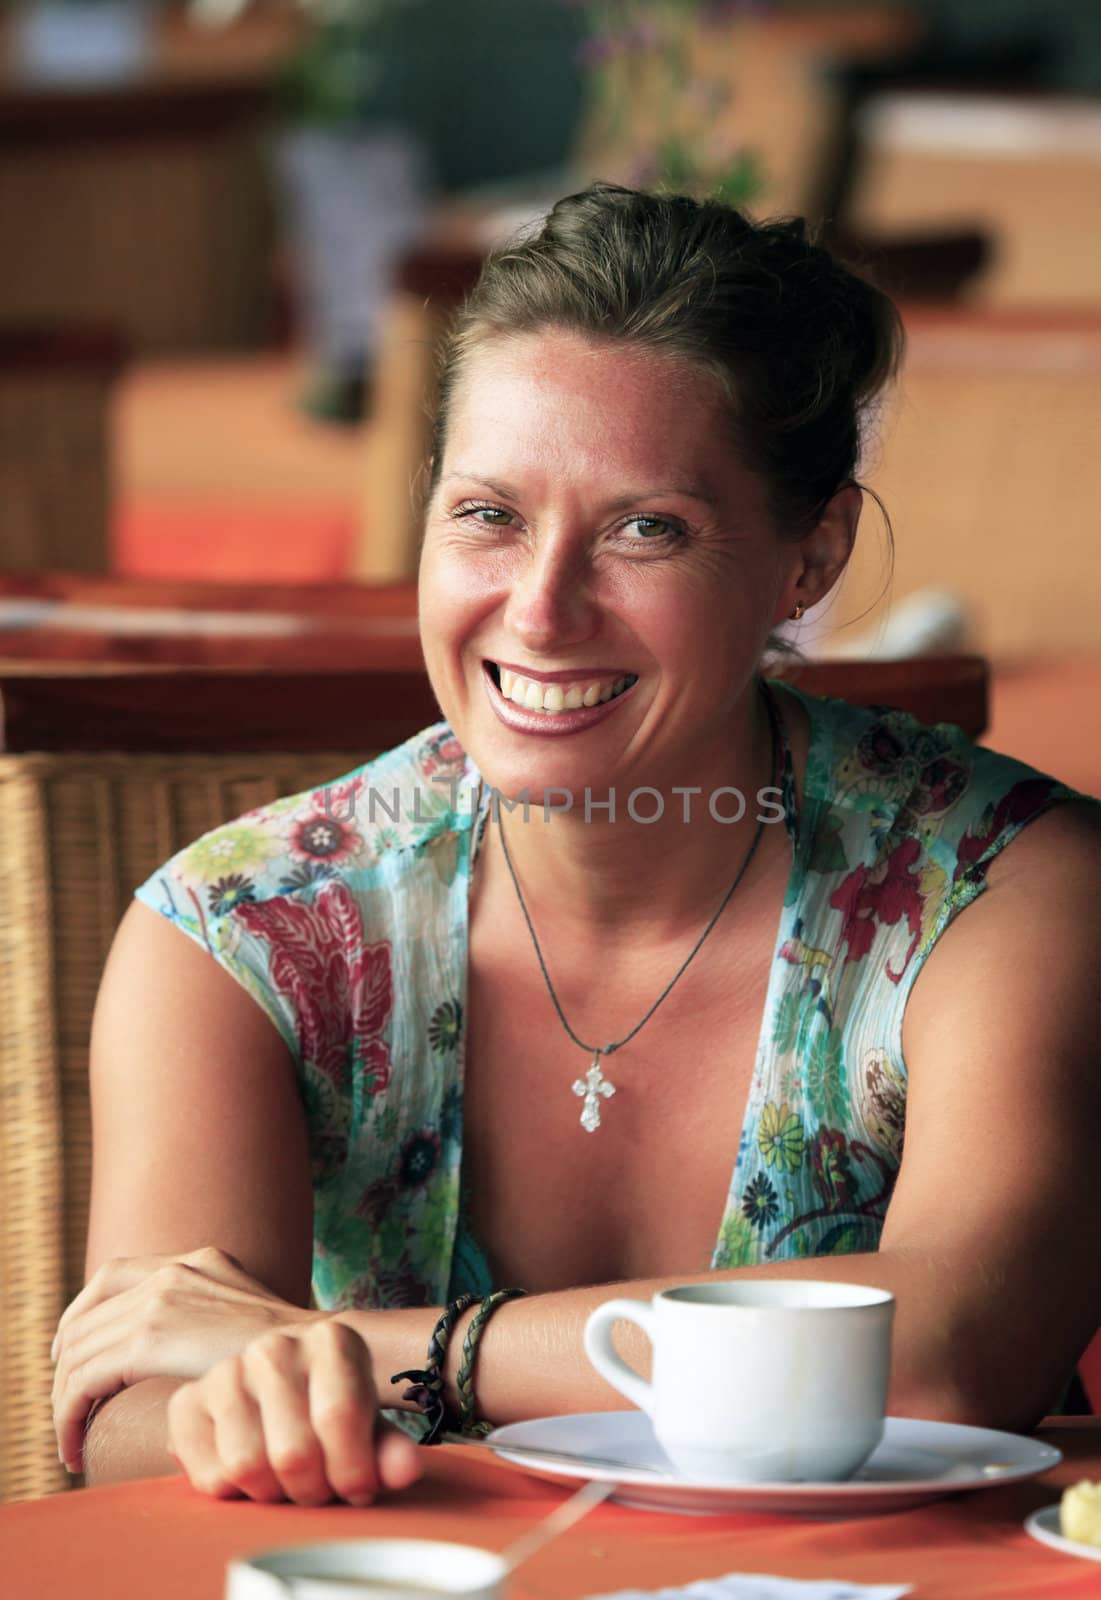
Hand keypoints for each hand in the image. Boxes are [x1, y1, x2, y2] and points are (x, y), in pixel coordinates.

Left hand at [52, 1246, 316, 1473]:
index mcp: (195, 1261)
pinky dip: (69, 1413)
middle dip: (66, 1367)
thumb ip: (211, 1319)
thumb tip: (181, 1349)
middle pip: (88, 1316)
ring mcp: (162, 1298)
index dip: (79, 1315)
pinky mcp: (151, 1337)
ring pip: (81, 1352)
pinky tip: (77, 1443)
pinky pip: (86, 1378)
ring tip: (71, 1439)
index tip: (70, 1353)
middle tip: (66, 1408)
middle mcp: (173, 1270)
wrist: (313, 1360)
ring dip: (64, 1400)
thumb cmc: (288, 1357)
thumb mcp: (249, 1321)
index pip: (110, 1276)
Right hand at [167, 1318, 422, 1504]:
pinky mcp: (186, 1401)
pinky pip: (208, 1475)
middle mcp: (275, 1346)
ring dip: (272, 1494)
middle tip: (321, 1490)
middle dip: (313, 1490)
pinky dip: (233, 1493)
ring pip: (246, 1465)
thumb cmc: (332, 1413)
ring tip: (288, 1483)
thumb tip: (406, 1471)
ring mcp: (226, 1369)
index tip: (359, 1489)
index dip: (352, 1471)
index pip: (340, 1416)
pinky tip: (252, 1476)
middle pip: (293, 1452)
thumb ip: (389, 1450)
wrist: (280, 1393)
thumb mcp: (369, 1427)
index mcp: (331, 1340)